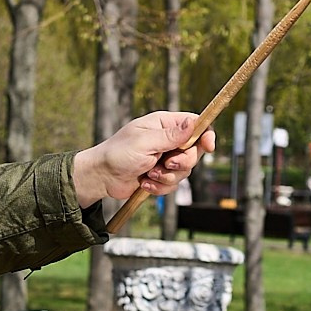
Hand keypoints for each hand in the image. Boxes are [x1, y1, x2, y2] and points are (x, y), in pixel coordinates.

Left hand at [73, 112, 214, 206]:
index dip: (205, 135)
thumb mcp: (145, 142)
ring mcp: (164, 158)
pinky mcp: (160, 175)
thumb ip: (171, 135)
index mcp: (164, 124)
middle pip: (194, 151)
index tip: (209, 146)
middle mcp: (167, 140)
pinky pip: (172, 185)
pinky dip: (159, 187)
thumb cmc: (118, 153)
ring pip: (184, 171)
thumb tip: (193, 123)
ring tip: (149, 174)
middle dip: (182, 162)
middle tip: (167, 163)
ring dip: (167, 177)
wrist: (102, 177)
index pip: (195, 124)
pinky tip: (144, 183)